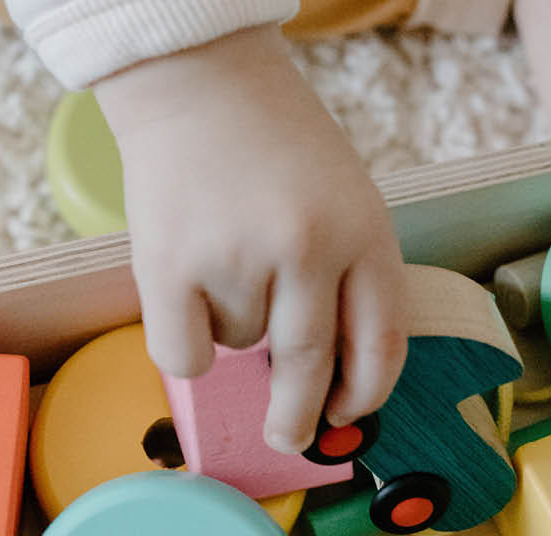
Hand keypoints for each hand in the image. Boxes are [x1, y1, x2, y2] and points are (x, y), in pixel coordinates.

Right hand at [94, 25, 407, 453]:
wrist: (198, 81)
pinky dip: (186, 343)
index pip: (380, 344)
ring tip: (223, 255)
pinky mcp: (170, 268)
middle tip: (288, 438)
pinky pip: (185, 355)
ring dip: (231, 324)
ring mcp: (238, 258)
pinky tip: (183, 293)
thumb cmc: (275, 146)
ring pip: (239, 348)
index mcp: (364, 231)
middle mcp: (307, 247)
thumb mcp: (344, 200)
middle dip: (296, 418)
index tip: (346, 416)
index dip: (364, 396)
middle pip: (308, 368)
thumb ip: (347, 278)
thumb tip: (327, 383)